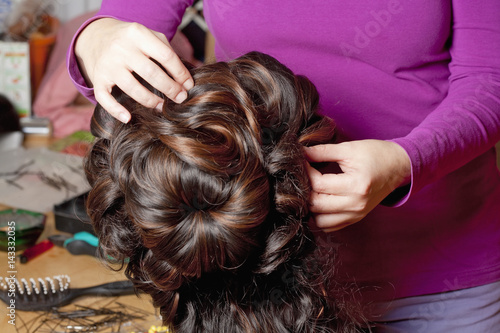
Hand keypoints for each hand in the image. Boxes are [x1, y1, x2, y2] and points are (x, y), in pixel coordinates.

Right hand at [75, 18, 193, 122]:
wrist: (96, 36)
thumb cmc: (132, 41)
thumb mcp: (149, 35)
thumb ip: (167, 51)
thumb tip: (186, 78)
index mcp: (137, 33)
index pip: (166, 56)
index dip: (180, 73)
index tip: (189, 85)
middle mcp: (121, 48)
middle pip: (151, 73)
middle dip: (170, 88)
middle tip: (180, 98)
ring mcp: (108, 64)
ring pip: (132, 88)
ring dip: (151, 101)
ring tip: (163, 106)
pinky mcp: (97, 78)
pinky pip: (105, 97)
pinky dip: (116, 110)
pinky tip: (128, 118)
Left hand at [304, 140, 410, 231]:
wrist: (399, 166)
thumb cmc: (376, 154)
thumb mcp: (348, 148)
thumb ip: (322, 151)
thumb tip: (300, 153)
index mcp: (356, 185)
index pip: (319, 185)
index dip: (306, 173)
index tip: (303, 162)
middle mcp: (356, 204)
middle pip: (316, 205)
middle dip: (305, 189)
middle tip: (304, 176)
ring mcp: (356, 214)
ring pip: (319, 220)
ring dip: (311, 206)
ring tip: (313, 189)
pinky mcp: (356, 218)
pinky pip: (329, 225)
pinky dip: (320, 215)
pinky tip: (320, 200)